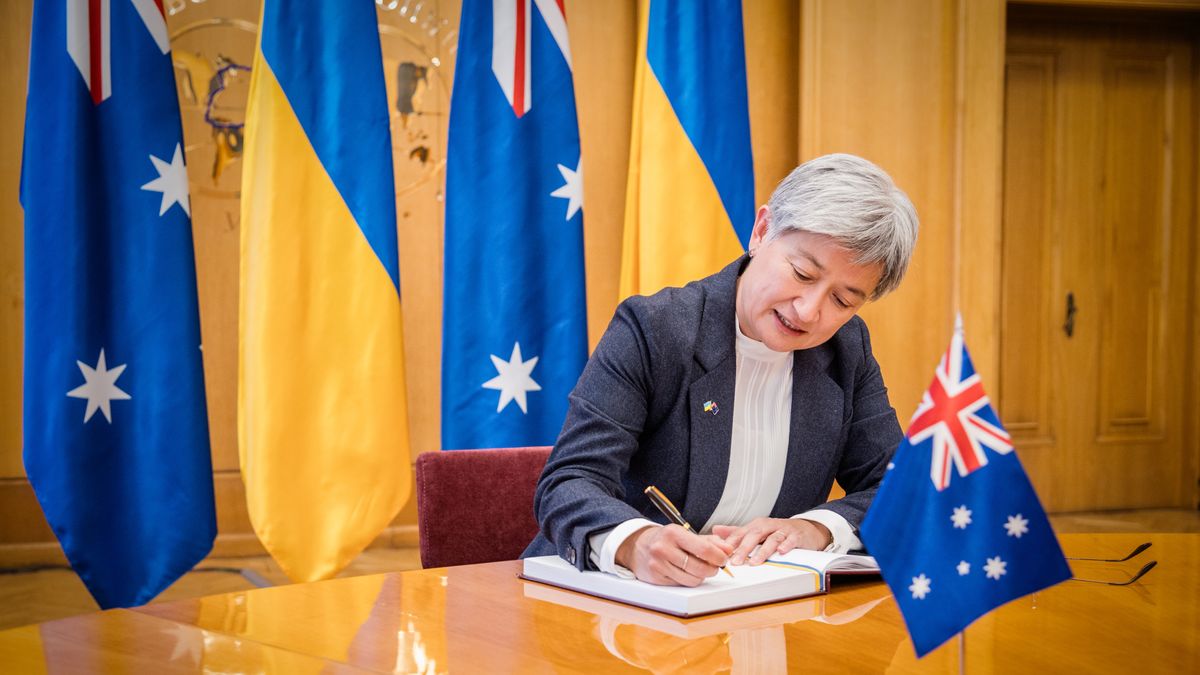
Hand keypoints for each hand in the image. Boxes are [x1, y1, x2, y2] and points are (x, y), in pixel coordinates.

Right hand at [615, 524, 732, 586]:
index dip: (718, 556)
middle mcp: (663, 548)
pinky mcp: (656, 578)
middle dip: (712, 569)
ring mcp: (658, 564)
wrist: (637, 546)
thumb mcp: (685, 534)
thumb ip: (709, 541)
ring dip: (701, 576)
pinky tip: (685, 572)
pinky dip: (688, 580)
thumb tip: (728, 549)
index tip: (724, 559)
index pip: (703, 548)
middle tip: (714, 566)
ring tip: (698, 569)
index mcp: (673, 533)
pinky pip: (681, 584)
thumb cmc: (665, 539)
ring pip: (692, 579)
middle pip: (699, 567)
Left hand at [712, 518, 831, 565]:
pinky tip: (781, 552)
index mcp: (756, 525)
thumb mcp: (757, 531)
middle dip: (744, 549)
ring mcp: (783, 530)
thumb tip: (715, 530)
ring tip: (755, 562)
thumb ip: (737, 532)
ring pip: (772, 539)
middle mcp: (768, 525)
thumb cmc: (778, 531)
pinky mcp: (797, 535)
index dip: (731, 543)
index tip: (722, 554)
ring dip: (763, 551)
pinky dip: (786, 545)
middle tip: (736, 562)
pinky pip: (791, 540)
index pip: (741, 533)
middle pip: (754, 535)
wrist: (805, 529)